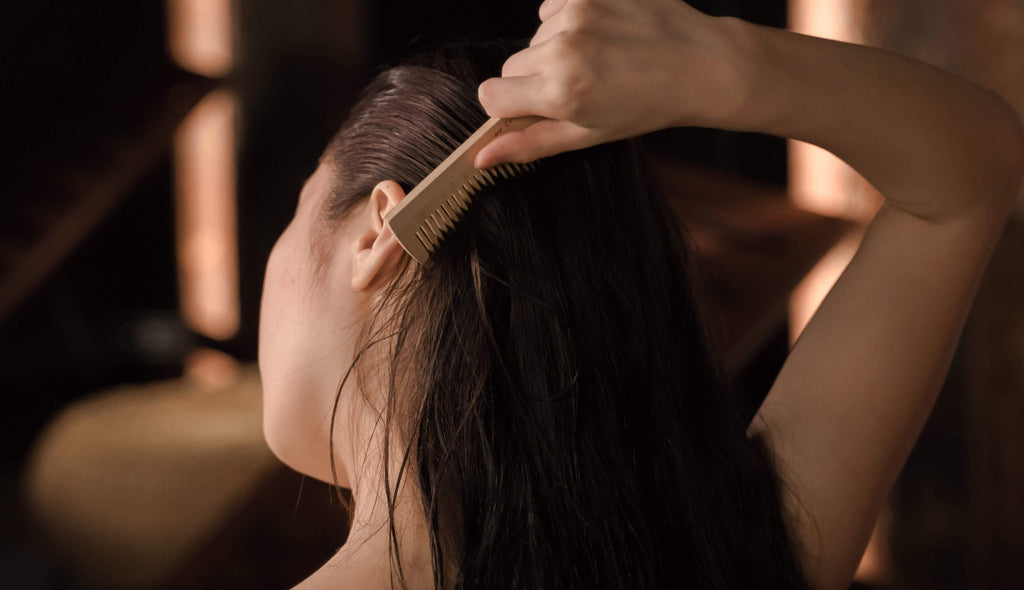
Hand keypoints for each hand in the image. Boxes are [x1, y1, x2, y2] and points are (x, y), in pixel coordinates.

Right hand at [475, 0, 747, 167]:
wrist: (700, 63)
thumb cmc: (646, 107)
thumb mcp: (587, 134)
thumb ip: (529, 144)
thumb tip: (478, 158)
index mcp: (560, 92)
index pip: (491, 95)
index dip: (510, 105)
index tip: (534, 107)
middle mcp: (562, 49)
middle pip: (511, 66)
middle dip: (535, 79)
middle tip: (581, 85)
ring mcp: (576, 14)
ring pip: (535, 38)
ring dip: (557, 48)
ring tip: (600, 58)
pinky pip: (551, 8)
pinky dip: (567, 21)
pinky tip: (601, 33)